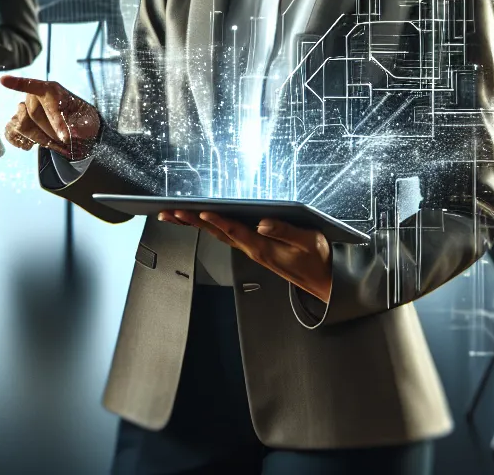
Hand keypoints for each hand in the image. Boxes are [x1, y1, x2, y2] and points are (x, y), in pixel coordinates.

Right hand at [0, 75, 100, 158]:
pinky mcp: (20, 124)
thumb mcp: (89, 124)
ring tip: (56, 143)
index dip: (18, 83)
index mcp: (54, 91)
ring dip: (39, 137)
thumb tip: (68, 134)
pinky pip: (11, 132)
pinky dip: (21, 142)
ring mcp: (26, 110)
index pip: (35, 86)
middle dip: (49, 129)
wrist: (79, 132)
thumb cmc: (84, 122)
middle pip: (32, 112)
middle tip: (65, 139)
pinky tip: (32, 146)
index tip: (3, 80)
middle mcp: (37, 97)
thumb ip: (80, 128)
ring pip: (22, 124)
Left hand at [159, 211, 333, 302]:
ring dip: (194, 224)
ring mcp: (251, 250)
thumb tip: (262, 224)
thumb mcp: (309, 241)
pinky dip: (210, 227)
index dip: (217, 221)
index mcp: (264, 247)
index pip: (235, 231)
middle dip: (191, 222)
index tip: (200, 213)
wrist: (323, 281)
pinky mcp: (254, 249)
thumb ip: (286, 231)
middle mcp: (252, 249)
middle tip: (169, 213)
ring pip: (218, 235)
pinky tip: (200, 221)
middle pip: (216, 233)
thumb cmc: (317, 259)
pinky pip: (226, 236)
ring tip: (173, 215)